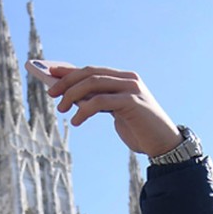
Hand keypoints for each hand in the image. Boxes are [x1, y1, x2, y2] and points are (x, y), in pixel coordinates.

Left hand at [44, 63, 181, 156]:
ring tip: (62, 109)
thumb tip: (71, 97)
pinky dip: (84, 109)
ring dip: (72, 95)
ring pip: (94, 83)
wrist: (162, 143)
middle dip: (67, 82)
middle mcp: (128, 79)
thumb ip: (98, 102)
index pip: (92, 70)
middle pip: (90, 73)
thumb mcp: (114, 112)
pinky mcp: (132, 102)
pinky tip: (77, 121)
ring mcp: (132, 88)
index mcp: (124, 78)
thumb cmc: (137, 128)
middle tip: (51, 94)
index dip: (70, 71)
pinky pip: (100, 100)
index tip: (49, 72)